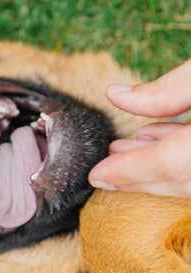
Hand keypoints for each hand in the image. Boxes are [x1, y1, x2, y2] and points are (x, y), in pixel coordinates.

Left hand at [89, 58, 190, 197]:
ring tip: (122, 151)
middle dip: (137, 176)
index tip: (96, 176)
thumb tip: (115, 95)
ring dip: (156, 167)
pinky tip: (158, 140)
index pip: (167, 165)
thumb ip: (168, 89)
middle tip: (103, 172)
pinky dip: (180, 160)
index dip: (127, 171)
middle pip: (178, 179)